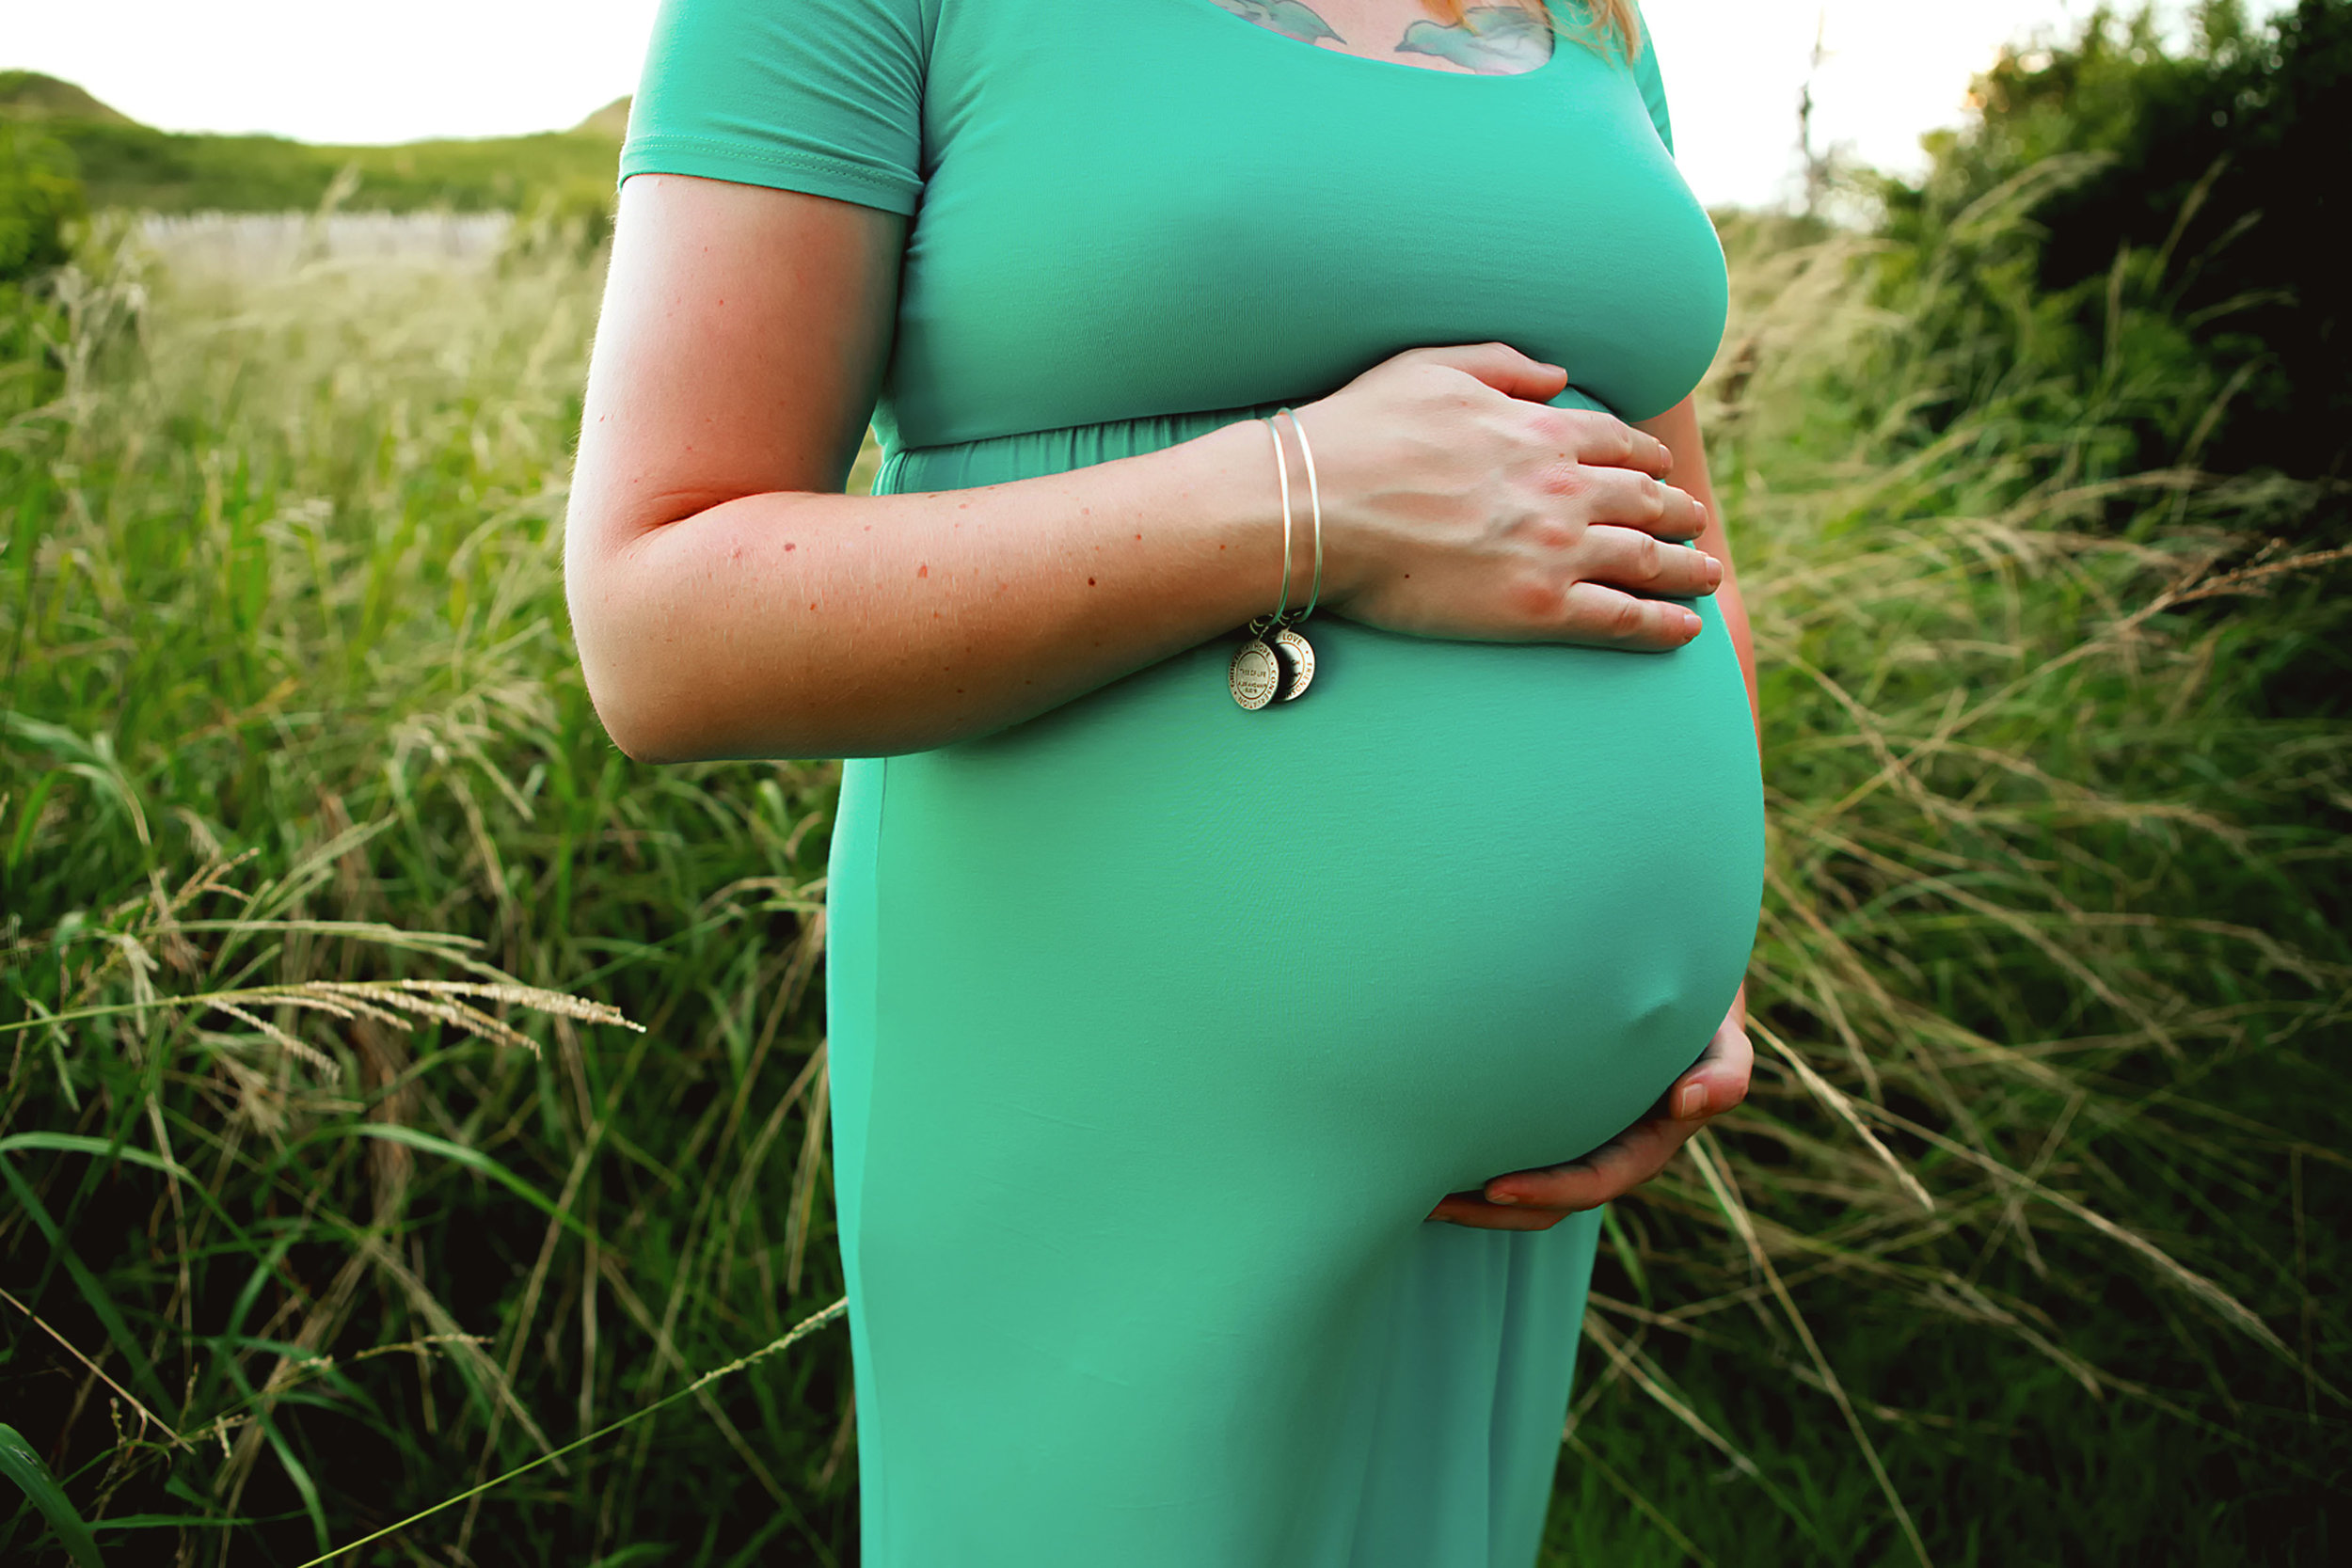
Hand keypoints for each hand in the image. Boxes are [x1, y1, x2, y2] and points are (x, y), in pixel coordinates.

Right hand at [1292, 342, 1722, 651]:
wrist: (1317, 504)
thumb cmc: (1358, 433)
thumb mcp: (1431, 366)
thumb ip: (1503, 364)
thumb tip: (1558, 376)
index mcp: (1539, 430)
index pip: (1617, 442)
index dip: (1646, 457)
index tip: (1660, 469)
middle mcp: (1563, 487)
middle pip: (1644, 499)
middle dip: (1677, 510)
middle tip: (1695, 522)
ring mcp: (1556, 549)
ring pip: (1647, 558)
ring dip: (1685, 566)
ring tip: (1706, 575)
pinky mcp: (1538, 608)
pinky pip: (1622, 617)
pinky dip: (1663, 623)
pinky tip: (1686, 629)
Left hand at [1427, 988, 1753, 1230]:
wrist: (1681, 983)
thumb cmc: (1700, 1007)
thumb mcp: (1725, 1037)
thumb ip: (1726, 1072)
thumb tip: (1689, 1104)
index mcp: (1646, 1144)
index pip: (1594, 1183)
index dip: (1548, 1192)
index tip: (1495, 1188)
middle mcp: (1607, 1149)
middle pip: (1545, 1202)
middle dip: (1489, 1210)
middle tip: (1429, 1200)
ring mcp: (1575, 1135)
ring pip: (1518, 1184)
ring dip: (1469, 1195)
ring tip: (1412, 1186)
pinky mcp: (1547, 1115)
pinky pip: (1506, 1144)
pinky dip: (1467, 1153)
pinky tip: (1423, 1139)